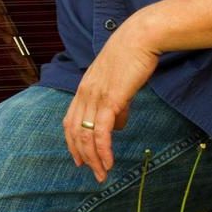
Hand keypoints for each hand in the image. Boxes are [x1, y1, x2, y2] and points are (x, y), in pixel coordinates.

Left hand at [63, 16, 161, 182]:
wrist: (141, 37)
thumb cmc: (133, 57)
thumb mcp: (119, 83)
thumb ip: (116, 103)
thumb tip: (118, 125)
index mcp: (84, 88)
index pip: (70, 120)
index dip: (72, 142)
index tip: (80, 159)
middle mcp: (84, 93)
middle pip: (74, 131)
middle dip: (82, 155)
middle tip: (93, 173)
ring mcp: (95, 96)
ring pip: (86, 135)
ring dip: (94, 158)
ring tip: (103, 174)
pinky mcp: (110, 98)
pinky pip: (101, 131)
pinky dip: (103, 150)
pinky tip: (109, 162)